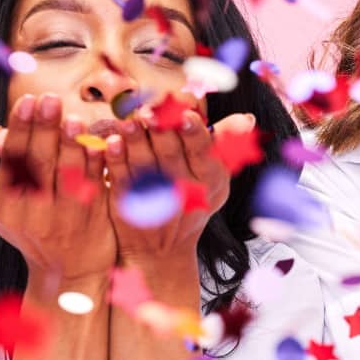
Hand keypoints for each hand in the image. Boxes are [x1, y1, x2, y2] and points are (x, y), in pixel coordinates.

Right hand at [0, 93, 116, 282]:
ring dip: (70, 146)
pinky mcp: (92, 219)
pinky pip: (95, 187)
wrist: (68, 272)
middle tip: (49, 99)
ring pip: (66, 175)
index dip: (20, 129)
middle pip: (38, 163)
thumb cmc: (39, 229)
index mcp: (9, 202)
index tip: (27, 101)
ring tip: (72, 119)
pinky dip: (96, 164)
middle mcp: (32, 211)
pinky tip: (99, 143)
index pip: (13, 159)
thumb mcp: (15, 204)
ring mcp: (63, 217)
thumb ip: (11, 168)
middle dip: (43, 129)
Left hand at [103, 103, 235, 271]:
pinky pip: (122, 179)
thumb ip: (224, 145)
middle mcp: (184, 191)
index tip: (186, 114)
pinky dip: (116, 160)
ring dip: (136, 141)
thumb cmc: (192, 200)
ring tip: (130, 122)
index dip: (194, 133)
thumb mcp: (214, 177)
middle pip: (171, 155)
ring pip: (145, 165)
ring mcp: (155, 199)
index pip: (203, 153)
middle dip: (161, 131)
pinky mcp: (129, 204)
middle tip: (150, 110)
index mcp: (209, 181)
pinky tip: (113, 142)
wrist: (163, 249)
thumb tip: (246, 118)